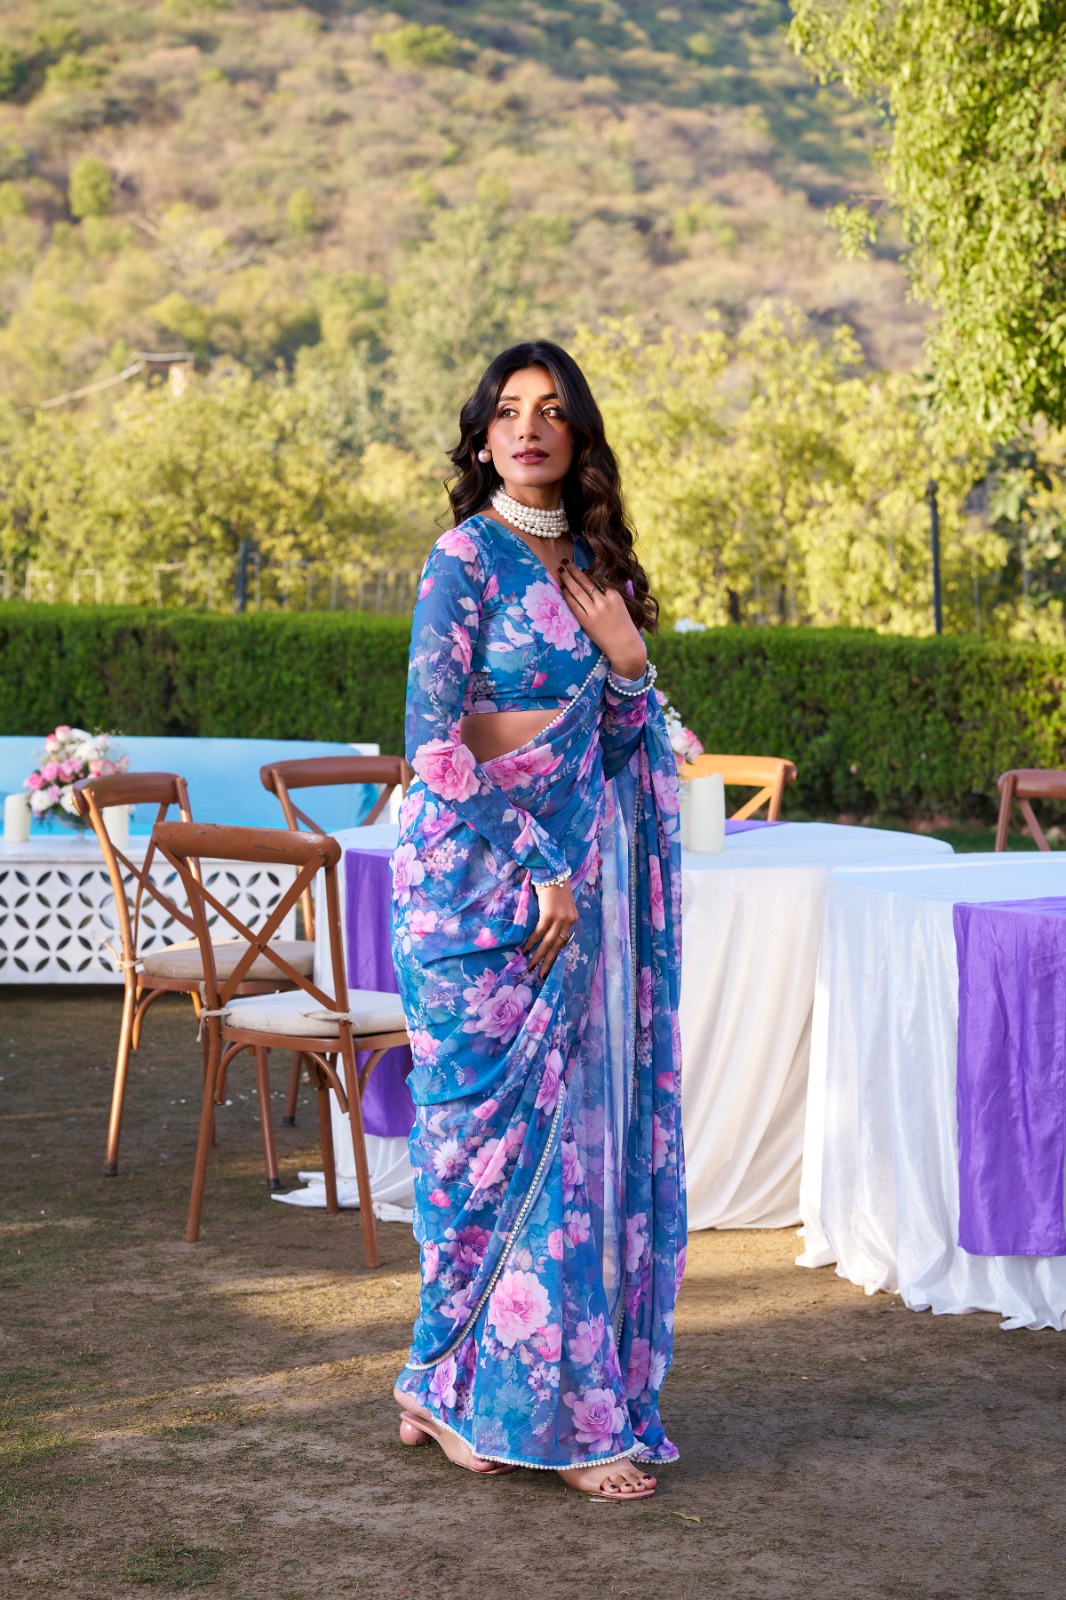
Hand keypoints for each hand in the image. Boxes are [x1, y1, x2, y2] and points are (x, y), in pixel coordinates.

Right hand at [523, 880, 577, 977]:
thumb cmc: (554, 887)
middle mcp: (569, 920)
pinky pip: (539, 932)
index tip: (549, 964)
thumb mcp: (560, 904)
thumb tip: (547, 931)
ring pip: (548, 942)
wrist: (551, 872)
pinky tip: (525, 950)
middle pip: (558, 946)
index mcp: (573, 919)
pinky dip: (532, 942)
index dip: (555, 954)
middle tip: (541, 974)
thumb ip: (557, 917)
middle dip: (548, 961)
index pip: (564, 941)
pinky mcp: (550, 914)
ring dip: (538, 956)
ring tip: (531, 966)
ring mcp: (560, 918)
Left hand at [558, 560, 647, 680]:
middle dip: (574, 570)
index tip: (581, 566)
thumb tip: (597, 584)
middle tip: (565, 562)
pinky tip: (562, 588)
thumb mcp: (622, 606)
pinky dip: (567, 595)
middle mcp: (604, 602)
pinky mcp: (587, 622)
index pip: (599, 579)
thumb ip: (611, 595)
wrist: (625, 647)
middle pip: (586, 582)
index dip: (588, 572)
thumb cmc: (625, 628)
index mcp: (615, 596)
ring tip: (560, 571)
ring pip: (578, 591)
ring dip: (568, 579)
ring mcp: (594, 612)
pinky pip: (574, 605)